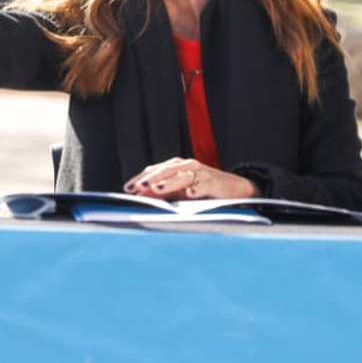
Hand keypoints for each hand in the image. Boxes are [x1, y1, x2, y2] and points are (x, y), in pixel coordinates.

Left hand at [124, 156, 256, 201]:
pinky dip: (197, 188)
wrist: (233, 188)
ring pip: (182, 176)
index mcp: (176, 167)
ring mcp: (202, 173)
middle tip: (139, 187)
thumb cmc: (202, 189)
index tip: (127, 188)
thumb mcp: (179, 190)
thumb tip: (140, 196)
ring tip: (157, 189)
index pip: (154, 170)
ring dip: (169, 183)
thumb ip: (161, 192)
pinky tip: (190, 194)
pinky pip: (205, 185)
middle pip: (166, 171)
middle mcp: (187, 166)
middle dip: (151, 179)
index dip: (141, 178)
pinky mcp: (215, 183)